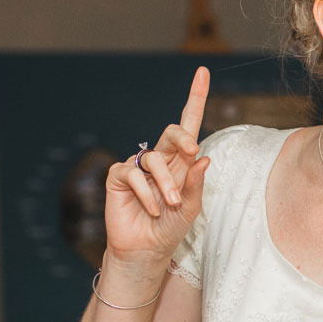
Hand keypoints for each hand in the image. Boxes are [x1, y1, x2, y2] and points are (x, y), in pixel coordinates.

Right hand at [103, 67, 210, 261]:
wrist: (146, 250)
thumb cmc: (170, 227)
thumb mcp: (190, 207)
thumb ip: (195, 183)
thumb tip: (203, 158)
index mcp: (181, 161)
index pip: (189, 125)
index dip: (195, 98)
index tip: (203, 72)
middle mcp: (160, 159)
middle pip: (173, 132)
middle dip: (183, 139)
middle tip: (191, 152)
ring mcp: (138, 166)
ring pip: (154, 159)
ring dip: (166, 184)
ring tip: (169, 205)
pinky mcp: (119, 177)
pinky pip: (133, 174)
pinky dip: (146, 193)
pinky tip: (151, 208)